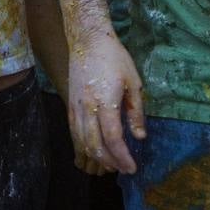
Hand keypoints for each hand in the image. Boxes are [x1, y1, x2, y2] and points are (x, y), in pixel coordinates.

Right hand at [66, 33, 144, 173]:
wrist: (87, 40)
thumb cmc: (114, 58)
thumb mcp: (133, 82)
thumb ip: (136, 112)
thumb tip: (139, 136)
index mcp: (105, 102)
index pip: (113, 139)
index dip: (122, 157)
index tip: (132, 168)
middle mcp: (87, 107)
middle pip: (95, 144)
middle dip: (109, 161)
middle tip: (122, 169)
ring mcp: (75, 106)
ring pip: (81, 140)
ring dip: (95, 156)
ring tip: (109, 164)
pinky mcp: (70, 103)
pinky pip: (73, 131)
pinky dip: (82, 145)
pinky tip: (91, 150)